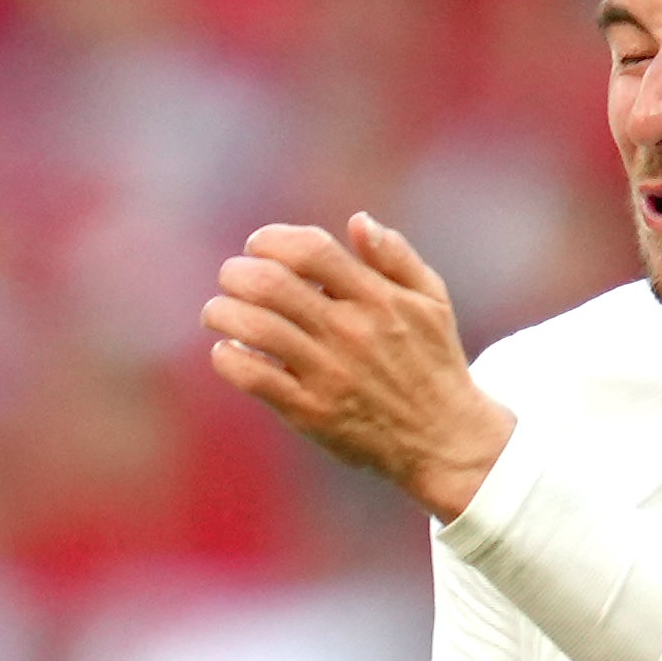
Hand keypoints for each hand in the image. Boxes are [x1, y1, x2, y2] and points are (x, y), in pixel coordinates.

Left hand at [205, 214, 512, 515]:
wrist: (444, 439)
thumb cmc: (433, 363)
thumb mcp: (432, 301)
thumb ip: (396, 257)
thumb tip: (357, 221)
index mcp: (378, 298)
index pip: (311, 250)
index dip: (272, 238)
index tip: (258, 245)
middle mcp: (351, 332)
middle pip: (271, 284)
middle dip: (237, 272)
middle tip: (231, 277)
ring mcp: (328, 372)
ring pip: (254, 328)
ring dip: (221, 312)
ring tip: (217, 312)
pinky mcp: (310, 411)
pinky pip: (253, 377)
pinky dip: (228, 358)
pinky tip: (228, 351)